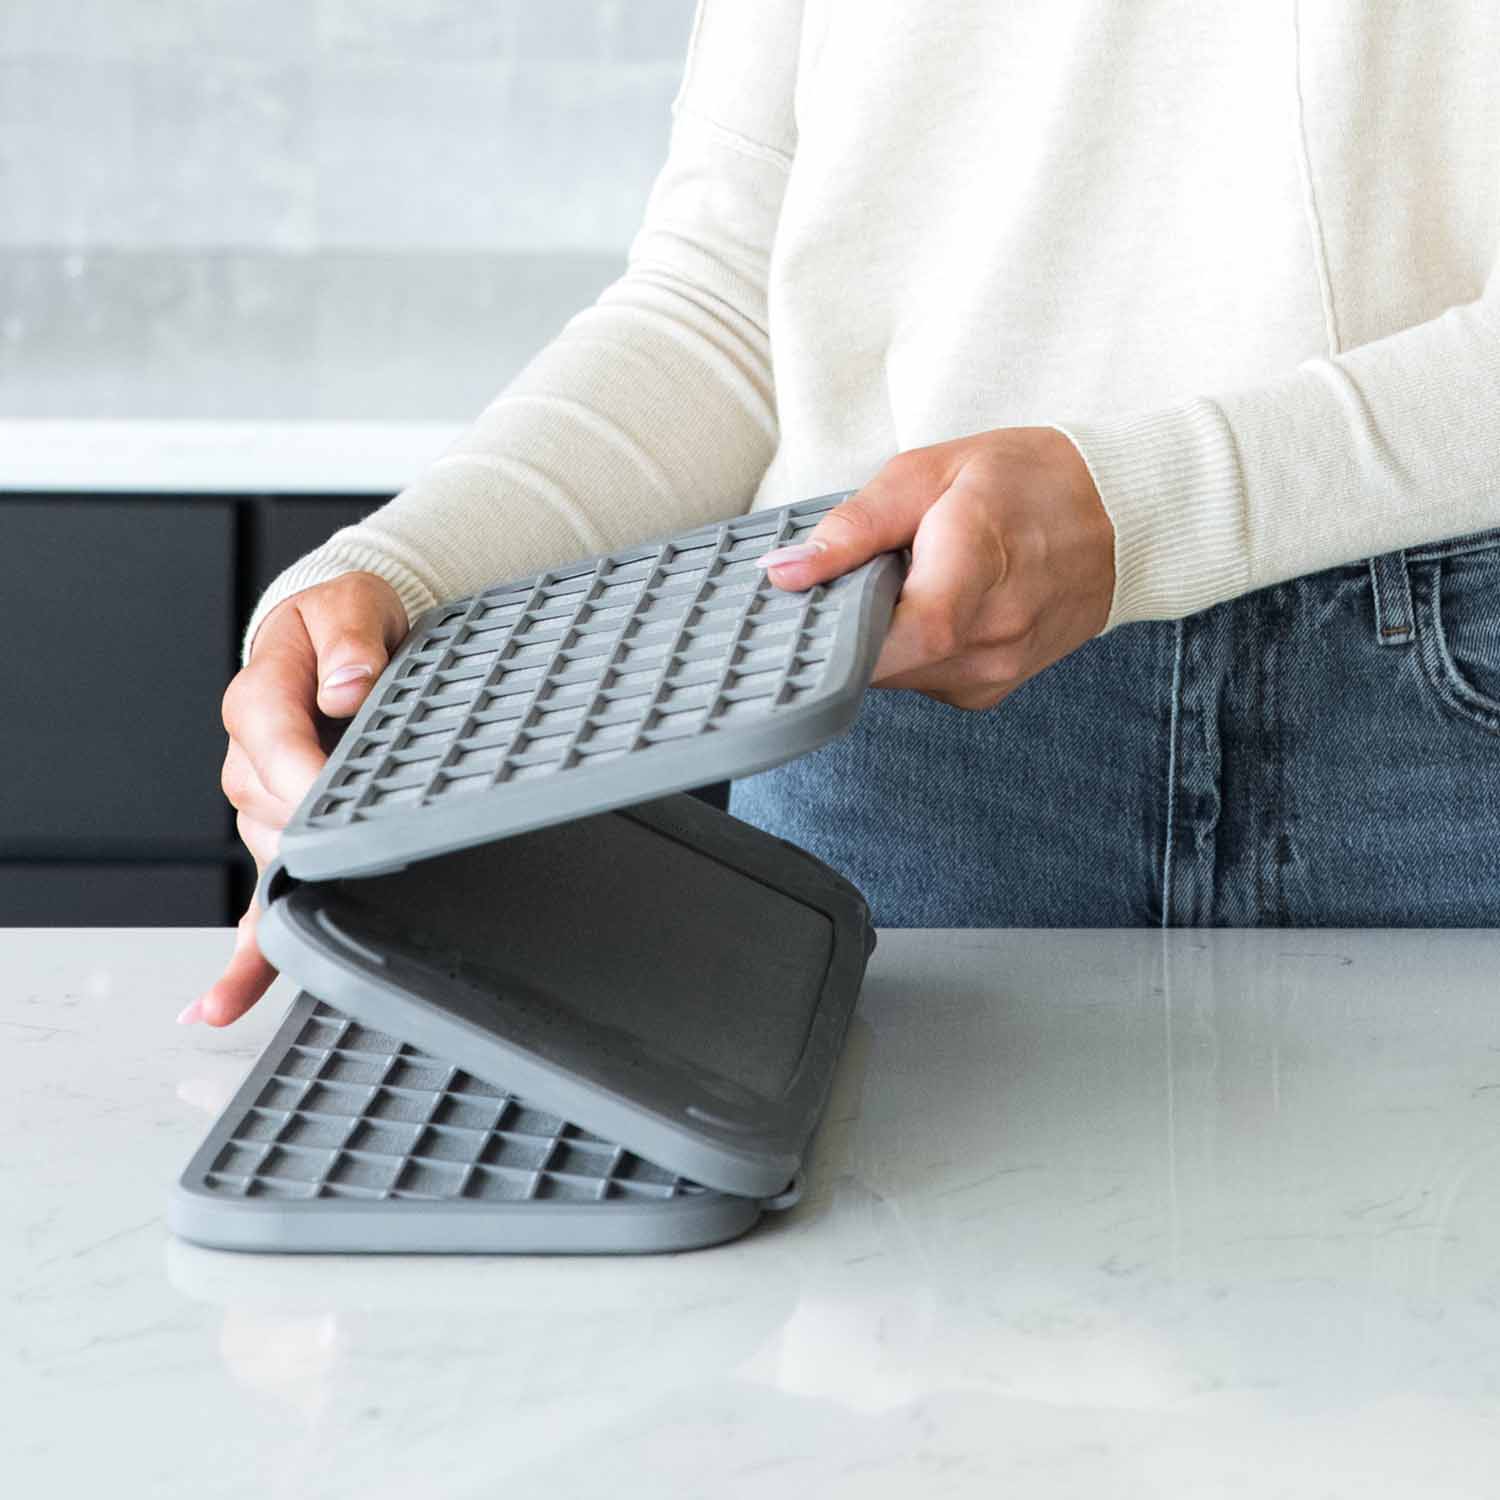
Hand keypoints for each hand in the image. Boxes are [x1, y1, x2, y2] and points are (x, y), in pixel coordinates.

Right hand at [180, 573, 407, 1027]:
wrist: (340, 640)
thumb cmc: (343, 624)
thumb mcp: (353, 605)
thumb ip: (351, 640)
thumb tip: (347, 685)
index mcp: (262, 698)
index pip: (275, 743)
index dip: (305, 778)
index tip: (338, 807)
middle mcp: (251, 759)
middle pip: (274, 813)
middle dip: (319, 835)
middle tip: (373, 857)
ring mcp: (262, 806)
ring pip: (273, 858)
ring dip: (304, 883)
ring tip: (340, 921)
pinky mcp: (281, 839)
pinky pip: (255, 900)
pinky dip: (244, 953)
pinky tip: (223, 1001)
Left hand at [758, 427, 1114, 707]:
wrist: (1118, 516)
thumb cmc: (1023, 481)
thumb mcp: (929, 474)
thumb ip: (854, 528)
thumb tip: (783, 573)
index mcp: (978, 569)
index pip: (901, 634)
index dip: (840, 629)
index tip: (808, 603)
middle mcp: (992, 637)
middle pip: (882, 661)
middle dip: (849, 626)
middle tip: (850, 578)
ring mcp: (994, 672)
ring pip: (896, 676)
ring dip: (880, 637)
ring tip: (901, 582)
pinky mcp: (990, 690)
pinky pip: (922, 679)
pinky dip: (908, 649)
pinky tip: (927, 605)